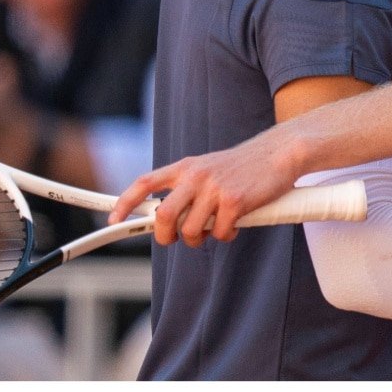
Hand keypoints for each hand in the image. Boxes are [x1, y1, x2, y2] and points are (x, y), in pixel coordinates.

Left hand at [108, 129, 302, 246]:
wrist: (279, 153)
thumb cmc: (244, 166)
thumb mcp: (208, 169)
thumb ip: (187, 188)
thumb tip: (166, 218)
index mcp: (186, 167)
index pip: (145, 183)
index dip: (124, 202)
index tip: (113, 220)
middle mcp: (196, 176)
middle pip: (163, 216)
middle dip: (166, 236)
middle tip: (177, 238)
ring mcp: (215, 188)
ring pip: (190, 231)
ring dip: (200, 238)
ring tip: (214, 228)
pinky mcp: (234, 201)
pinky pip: (219, 234)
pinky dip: (226, 236)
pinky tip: (235, 224)